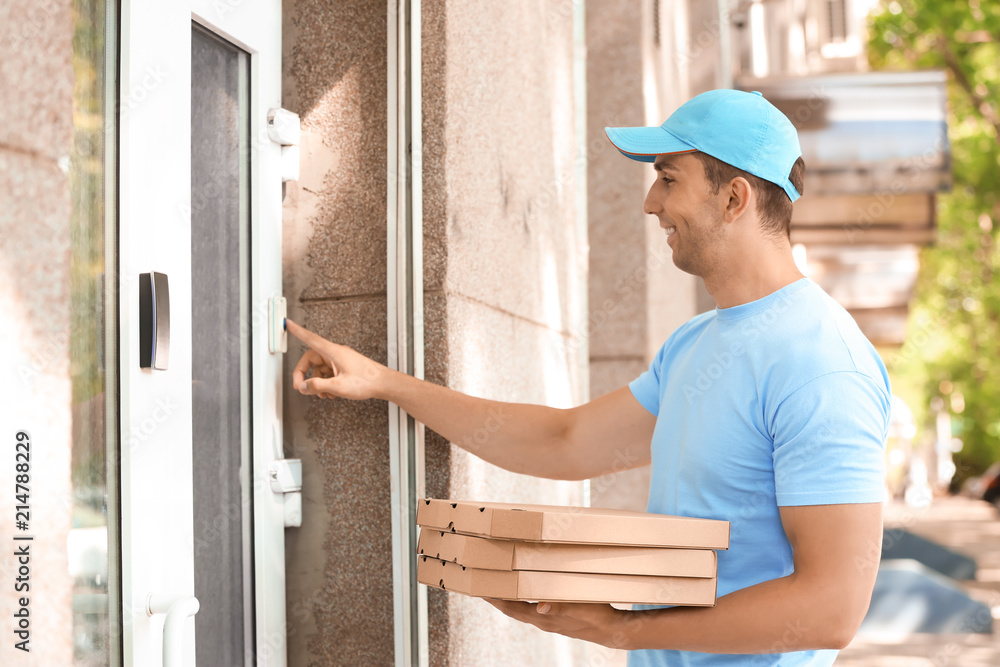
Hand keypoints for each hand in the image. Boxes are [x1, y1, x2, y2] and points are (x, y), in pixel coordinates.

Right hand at [286, 319, 392, 400]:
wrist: (384, 383)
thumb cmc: (367, 381)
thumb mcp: (338, 386)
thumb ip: (318, 386)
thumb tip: (303, 386)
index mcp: (333, 352)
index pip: (310, 338)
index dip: (297, 331)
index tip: (288, 323)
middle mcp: (335, 353)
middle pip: (311, 360)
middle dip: (304, 374)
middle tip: (301, 387)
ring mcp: (340, 360)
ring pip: (319, 369)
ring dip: (317, 382)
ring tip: (322, 394)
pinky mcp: (344, 367)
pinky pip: (328, 373)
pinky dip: (326, 383)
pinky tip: (331, 394)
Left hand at [483, 599, 626, 648]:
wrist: (612, 630)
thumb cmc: (596, 615)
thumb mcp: (579, 607)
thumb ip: (559, 607)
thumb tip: (539, 607)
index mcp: (544, 618)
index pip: (513, 608)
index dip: (496, 600)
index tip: (480, 590)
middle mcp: (542, 621)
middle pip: (512, 610)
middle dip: (497, 599)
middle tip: (482, 586)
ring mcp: (548, 622)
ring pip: (520, 611)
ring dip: (508, 600)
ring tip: (497, 589)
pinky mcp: (555, 619)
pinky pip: (530, 611)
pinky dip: (521, 602)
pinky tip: (523, 595)